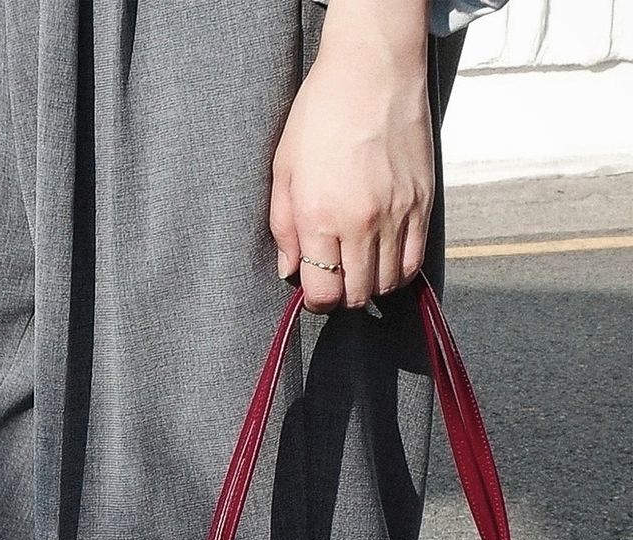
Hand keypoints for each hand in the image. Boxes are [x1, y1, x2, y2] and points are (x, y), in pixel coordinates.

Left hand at [269, 0, 433, 314]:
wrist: (372, 73)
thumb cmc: (320, 115)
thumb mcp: (284, 169)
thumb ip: (283, 227)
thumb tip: (289, 270)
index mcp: (320, 217)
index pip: (324, 291)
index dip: (316, 301)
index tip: (314, 292)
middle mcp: (361, 223)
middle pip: (357, 294)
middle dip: (342, 297)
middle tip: (335, 280)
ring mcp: (397, 216)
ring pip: (388, 283)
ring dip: (371, 285)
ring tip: (359, 269)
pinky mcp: (422, 205)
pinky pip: (414, 261)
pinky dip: (399, 272)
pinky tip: (385, 262)